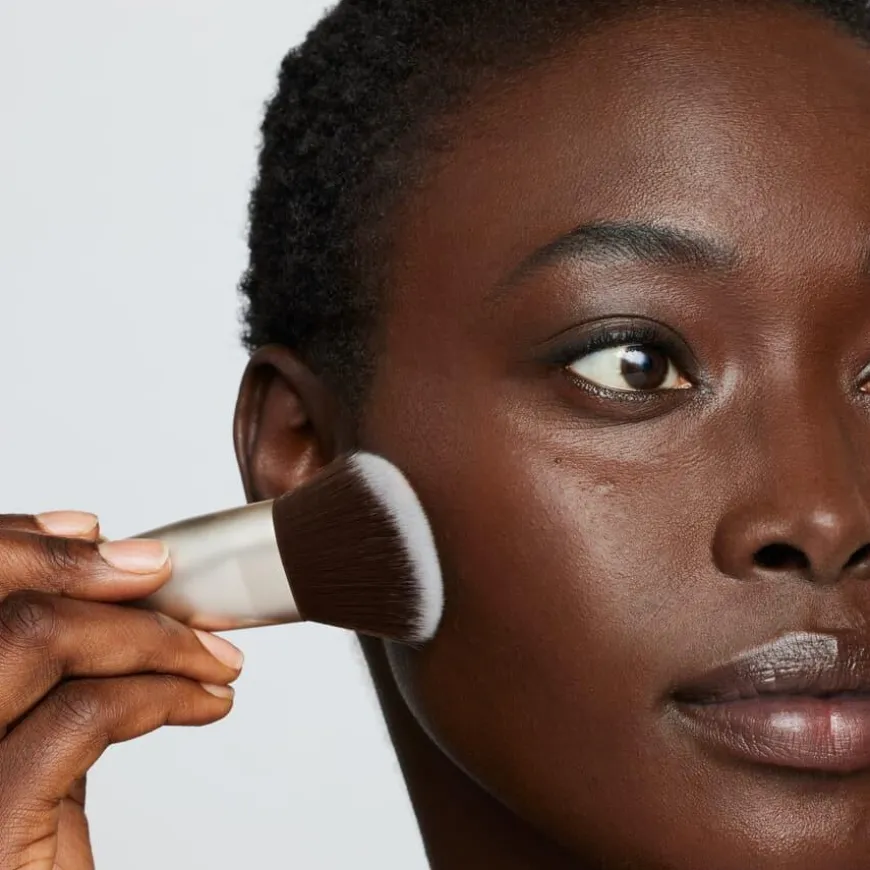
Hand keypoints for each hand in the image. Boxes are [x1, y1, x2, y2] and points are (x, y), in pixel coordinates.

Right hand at [0, 511, 243, 869]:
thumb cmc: (38, 863)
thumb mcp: (35, 754)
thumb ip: (50, 684)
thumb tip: (109, 592)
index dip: (22, 545)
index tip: (95, 531)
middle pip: (2, 607)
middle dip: (93, 573)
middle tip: (167, 577)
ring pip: (35, 639)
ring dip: (149, 634)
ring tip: (212, 657)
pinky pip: (83, 713)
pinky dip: (163, 692)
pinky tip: (205, 704)